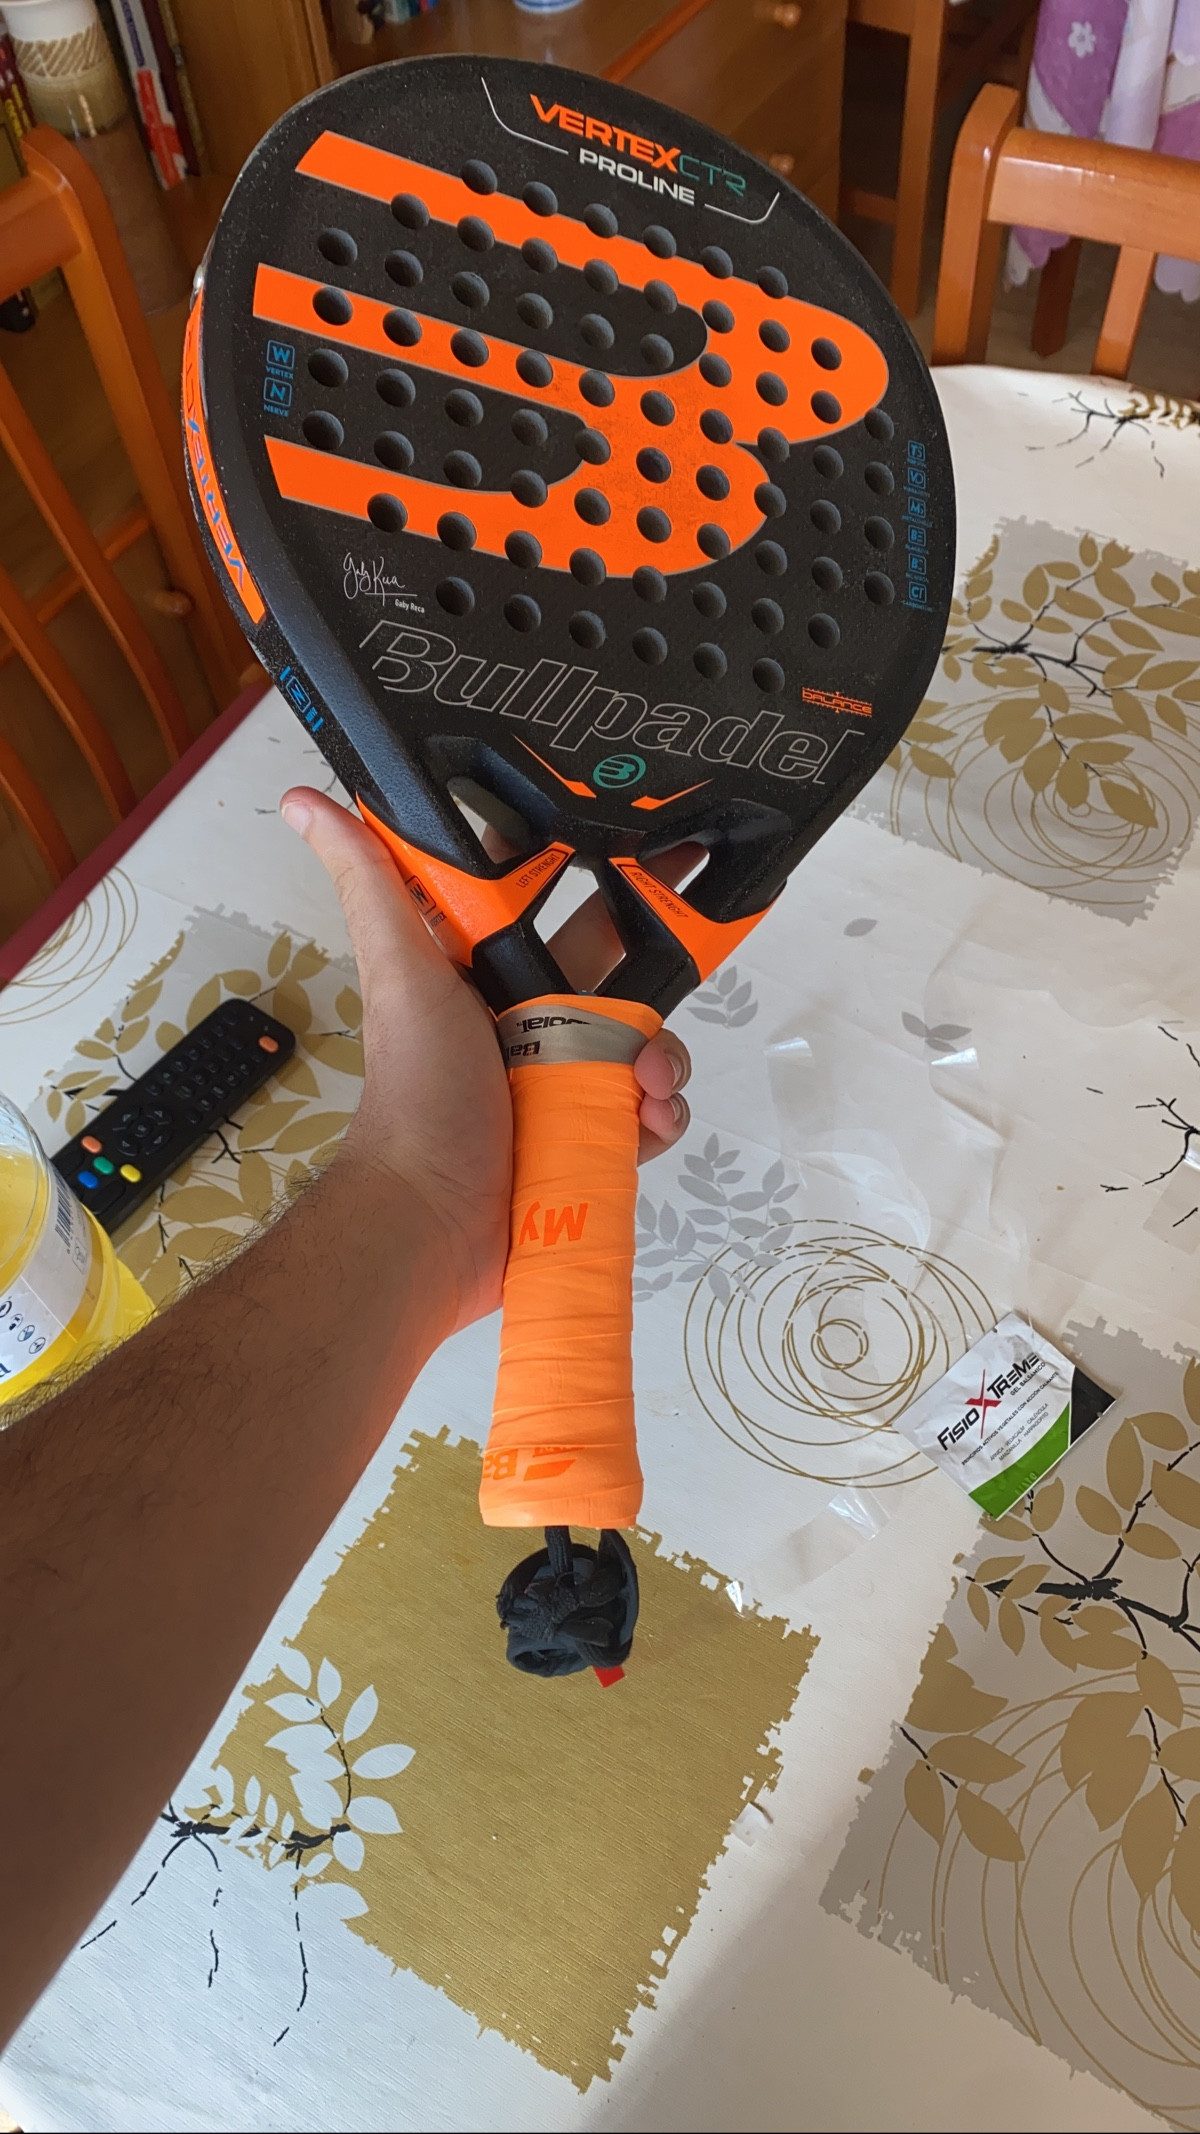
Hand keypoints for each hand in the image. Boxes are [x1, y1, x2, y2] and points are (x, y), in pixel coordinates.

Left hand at [280, 790, 691, 1328]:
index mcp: (484, 976)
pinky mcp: (589, 1139)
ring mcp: (562, 1084)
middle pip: (613, 973)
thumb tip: (304, 798)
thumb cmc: (420, 1094)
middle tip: (682, 966)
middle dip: (655, 968)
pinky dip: (659, 1114)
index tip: (644, 844)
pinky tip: (649, 1120)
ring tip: (648, 1080)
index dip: (591, 874)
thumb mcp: (402, 972)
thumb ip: (371, 882)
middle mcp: (527, 1023)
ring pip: (640, 1043)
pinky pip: (647, 1112)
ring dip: (660, 1055)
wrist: (435, 1224)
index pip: (545, 907)